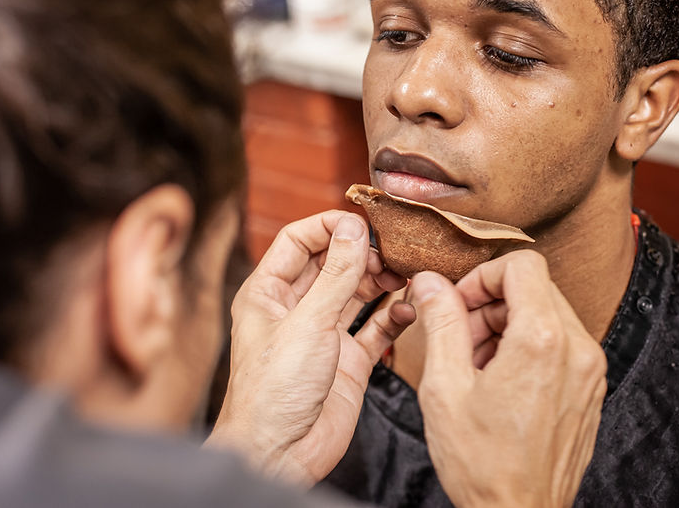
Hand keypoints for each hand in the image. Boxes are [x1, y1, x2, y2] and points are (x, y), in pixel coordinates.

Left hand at [205, 211, 413, 484]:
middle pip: (332, 264)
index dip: (329, 227)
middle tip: (391, 253)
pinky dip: (394, 317)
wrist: (281, 454)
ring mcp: (323, 334)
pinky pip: (375, 328)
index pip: (298, 240)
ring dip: (381, 282)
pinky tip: (410, 309)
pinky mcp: (347, 360)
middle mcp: (296, 309)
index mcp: (268, 292)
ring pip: (356, 293)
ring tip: (403, 275)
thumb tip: (354, 230)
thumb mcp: (307, 323)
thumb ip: (337, 275)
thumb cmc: (273, 392)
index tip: (362, 224)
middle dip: (361, 254)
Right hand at [410, 250, 606, 507]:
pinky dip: (528, 347)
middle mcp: (577, 349)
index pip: (521, 266)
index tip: (458, 304)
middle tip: (459, 340)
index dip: (482, 277)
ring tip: (476, 367)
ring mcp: (590, 370)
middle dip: (490, 304)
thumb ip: (440, 323)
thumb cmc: (483, 463)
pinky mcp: (591, 388)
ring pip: (548, 314)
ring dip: (507, 326)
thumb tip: (429, 282)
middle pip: (534, 288)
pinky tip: (499, 382)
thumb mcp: (445, 387)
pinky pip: (560, 344)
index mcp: (542, 340)